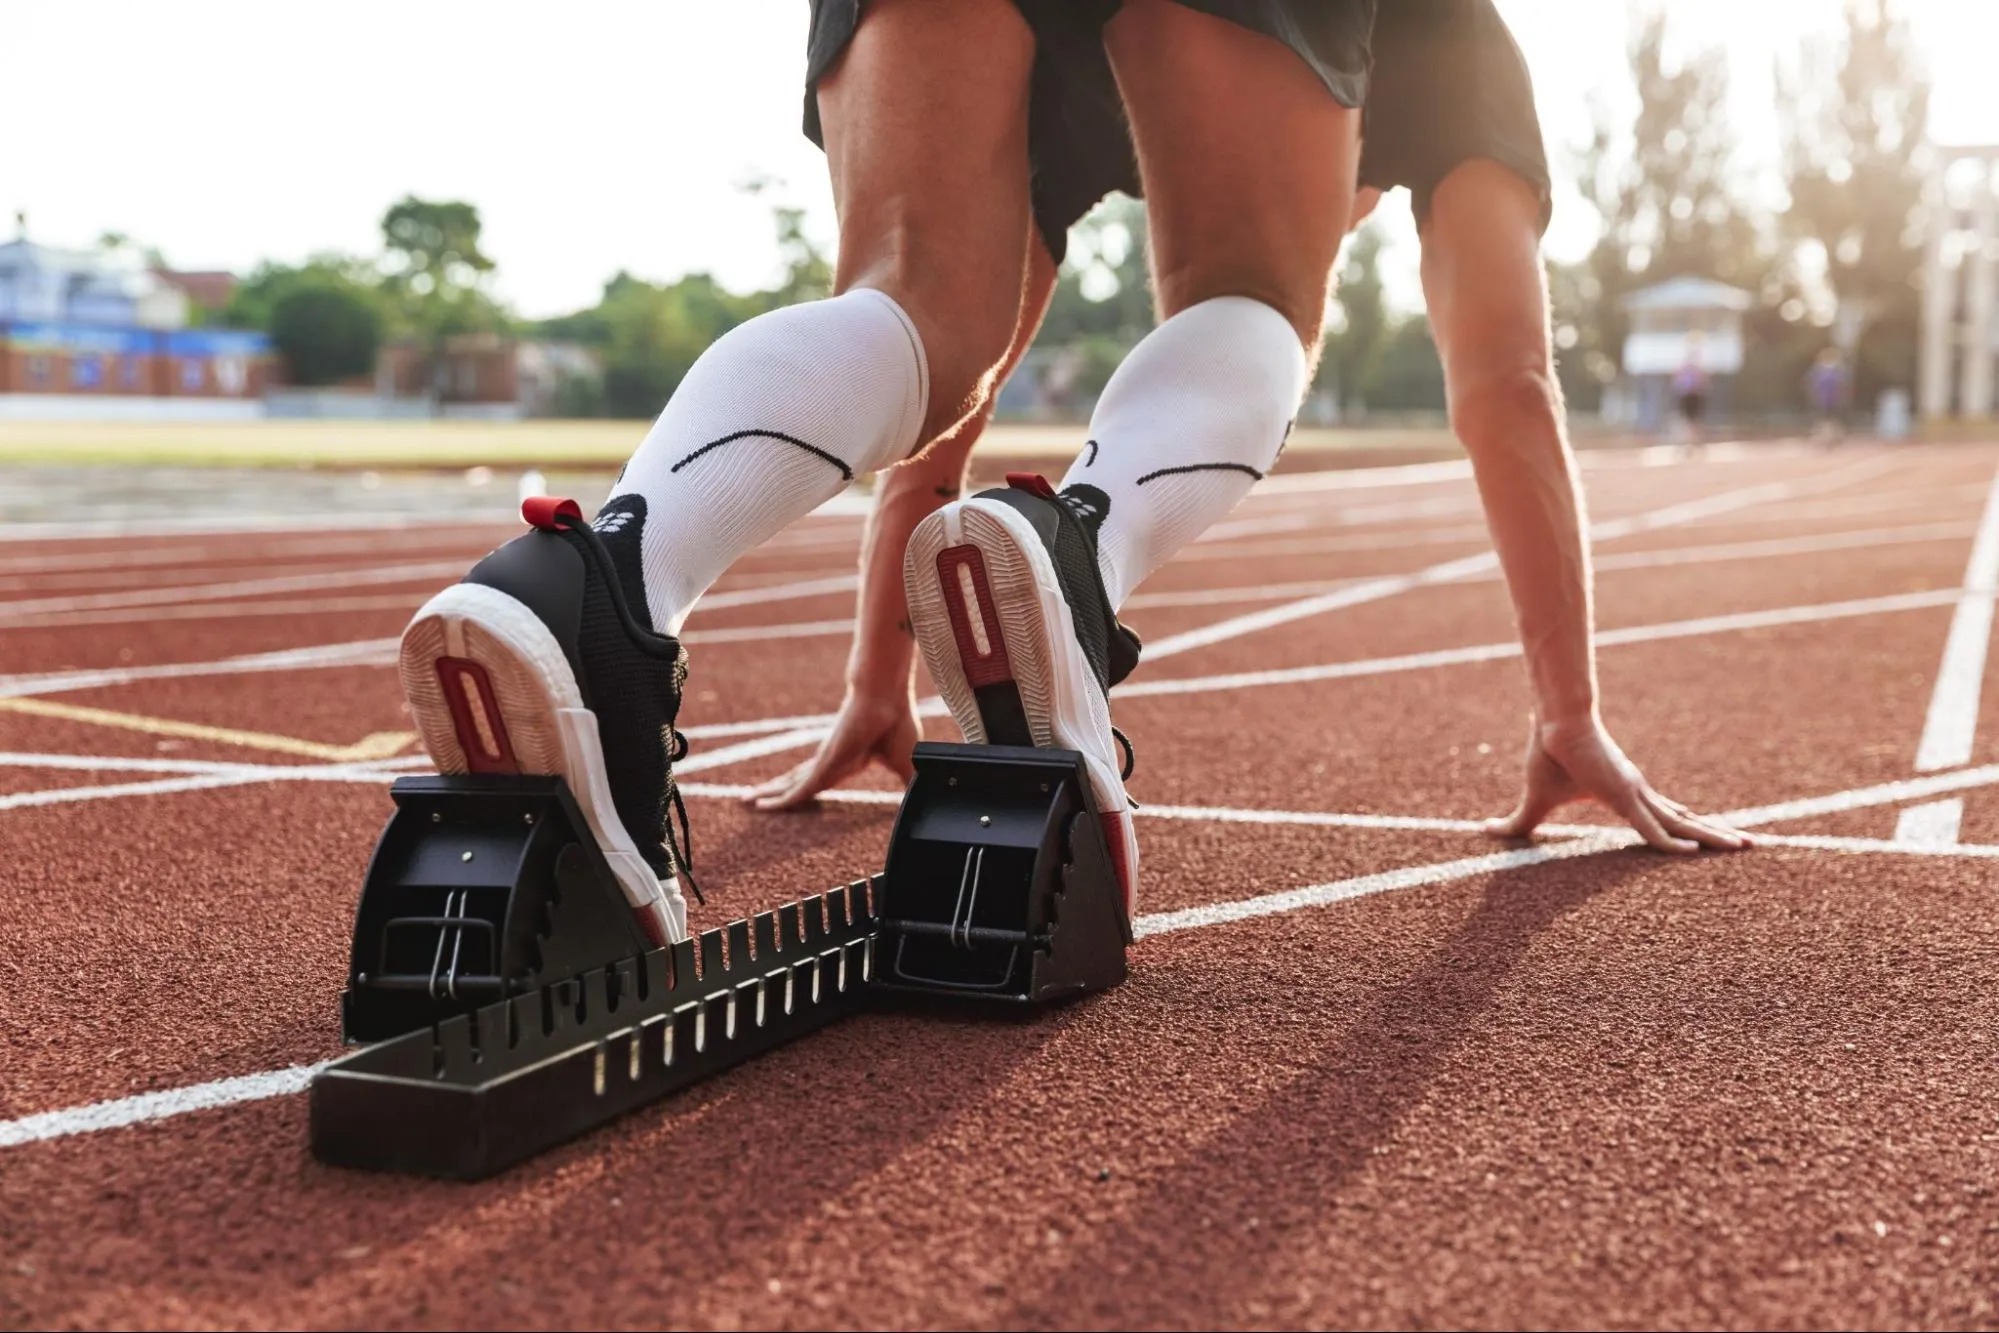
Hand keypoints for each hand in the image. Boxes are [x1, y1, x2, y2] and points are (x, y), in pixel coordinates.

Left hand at [744, 687, 919, 810]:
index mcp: (847, 762)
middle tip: (752, 800)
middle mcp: (830, 762)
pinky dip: (782, 801)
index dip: (803, 789)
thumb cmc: (897, 724)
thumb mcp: (906, 767)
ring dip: (768, 795)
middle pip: (796, 781)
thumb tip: (920, 808)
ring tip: (744, 800)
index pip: (818, 780)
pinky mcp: (824, 764)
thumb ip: (908, 790)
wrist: (888, 699)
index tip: (788, 798)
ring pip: (790, 785)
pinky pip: (799, 789)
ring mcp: (824, 762)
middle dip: (776, 791)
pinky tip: (765, 807)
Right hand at [1484, 714, 1751, 852]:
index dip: (1686, 830)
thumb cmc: (1548, 755)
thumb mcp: (1535, 802)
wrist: (1555, 722)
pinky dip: (1669, 842)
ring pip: (1682, 824)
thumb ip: (1516, 824)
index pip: (1664, 817)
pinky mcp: (1622, 796)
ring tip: (1749, 847)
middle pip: (1687, 820)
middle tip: (1750, 846)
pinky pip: (1650, 827)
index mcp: (1625, 794)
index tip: (1707, 842)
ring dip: (1714, 837)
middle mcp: (1639, 795)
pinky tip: (1690, 853)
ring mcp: (1635, 795)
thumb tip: (1484, 832)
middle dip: (1718, 834)